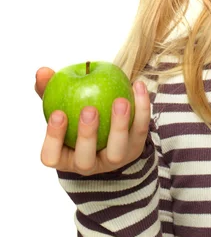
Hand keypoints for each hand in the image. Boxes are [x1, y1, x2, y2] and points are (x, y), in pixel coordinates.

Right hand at [36, 67, 151, 175]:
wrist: (111, 129)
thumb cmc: (77, 116)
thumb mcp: (63, 105)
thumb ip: (50, 90)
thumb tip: (43, 71)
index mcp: (64, 157)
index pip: (51, 156)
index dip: (53, 138)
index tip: (58, 113)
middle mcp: (87, 164)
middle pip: (85, 159)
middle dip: (86, 134)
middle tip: (89, 109)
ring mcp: (113, 160)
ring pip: (116, 150)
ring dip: (119, 125)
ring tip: (120, 101)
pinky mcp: (135, 149)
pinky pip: (140, 129)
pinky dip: (142, 108)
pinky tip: (138, 86)